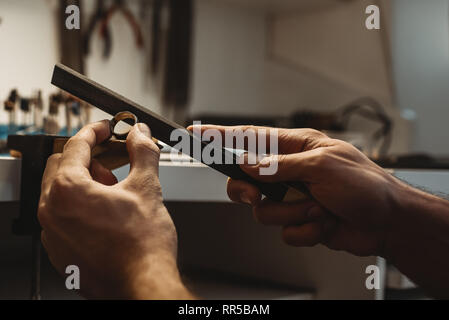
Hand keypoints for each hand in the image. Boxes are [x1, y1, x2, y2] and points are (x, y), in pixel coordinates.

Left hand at [38, 121, 191, 298]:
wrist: (142, 284)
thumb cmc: (142, 245)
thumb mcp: (147, 187)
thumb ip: (143, 152)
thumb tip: (140, 134)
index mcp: (68, 190)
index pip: (76, 145)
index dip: (95, 131)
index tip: (107, 129)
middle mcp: (52, 211)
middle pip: (62, 166)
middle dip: (89, 158)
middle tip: (114, 162)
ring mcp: (53, 233)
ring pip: (61, 192)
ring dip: (85, 182)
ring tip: (115, 193)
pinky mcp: (60, 249)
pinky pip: (63, 216)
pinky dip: (80, 206)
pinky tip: (107, 215)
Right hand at [190, 125, 407, 256]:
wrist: (387, 223)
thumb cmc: (365, 186)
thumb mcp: (322, 166)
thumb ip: (280, 165)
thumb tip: (248, 164)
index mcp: (295, 147)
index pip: (250, 138)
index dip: (221, 136)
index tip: (197, 134)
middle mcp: (290, 172)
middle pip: (246, 181)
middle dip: (250, 193)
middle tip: (255, 197)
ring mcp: (293, 198)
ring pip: (265, 212)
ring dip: (295, 214)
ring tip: (320, 208)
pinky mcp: (300, 220)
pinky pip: (285, 231)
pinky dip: (306, 230)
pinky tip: (325, 223)